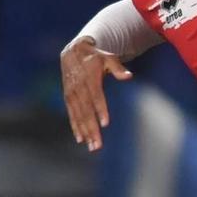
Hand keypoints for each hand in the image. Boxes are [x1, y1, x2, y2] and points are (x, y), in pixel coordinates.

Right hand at [61, 36, 132, 150]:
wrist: (74, 51)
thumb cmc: (96, 56)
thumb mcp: (108, 58)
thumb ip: (118, 68)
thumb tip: (129, 76)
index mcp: (90, 78)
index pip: (96, 96)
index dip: (100, 109)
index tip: (106, 123)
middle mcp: (79, 87)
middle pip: (86, 111)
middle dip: (92, 129)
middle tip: (98, 145)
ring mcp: (72, 93)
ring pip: (78, 115)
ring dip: (84, 131)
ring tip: (91, 146)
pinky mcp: (68, 97)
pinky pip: (71, 114)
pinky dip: (75, 126)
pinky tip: (80, 139)